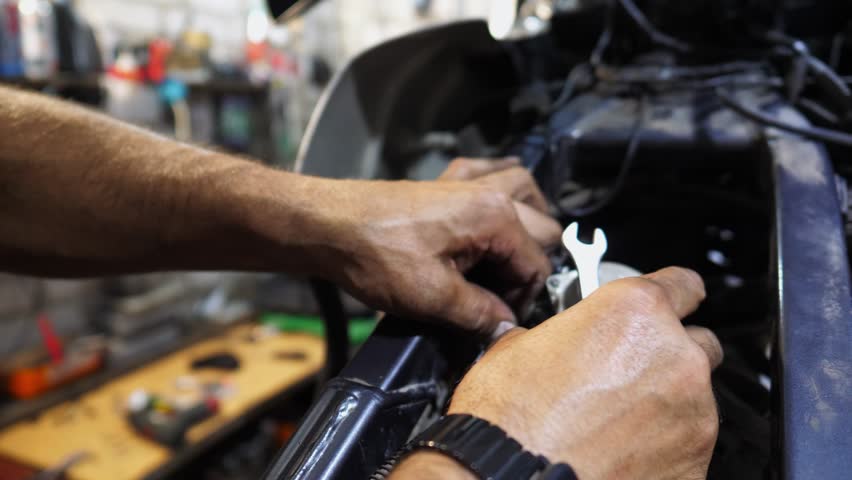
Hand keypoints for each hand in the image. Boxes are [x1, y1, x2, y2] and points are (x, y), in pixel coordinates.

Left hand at [310, 163, 556, 334]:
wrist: (330, 225)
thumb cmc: (378, 258)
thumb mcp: (434, 297)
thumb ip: (479, 314)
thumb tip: (506, 327)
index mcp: (496, 217)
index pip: (536, 265)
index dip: (522, 300)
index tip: (496, 321)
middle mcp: (490, 192)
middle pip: (542, 229)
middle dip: (528, 266)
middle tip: (499, 297)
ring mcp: (467, 182)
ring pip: (525, 191)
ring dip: (530, 221)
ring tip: (514, 255)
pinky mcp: (445, 181)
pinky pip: (488, 170)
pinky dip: (500, 186)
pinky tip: (497, 200)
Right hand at [447, 267, 721, 478]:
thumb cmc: (511, 419)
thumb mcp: (514, 348)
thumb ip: (551, 334)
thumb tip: (542, 341)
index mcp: (637, 313)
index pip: (684, 284)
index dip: (672, 294)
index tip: (665, 306)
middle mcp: (676, 358)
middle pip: (697, 343)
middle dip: (669, 354)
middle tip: (627, 371)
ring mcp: (693, 415)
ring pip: (694, 397)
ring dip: (665, 402)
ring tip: (616, 421)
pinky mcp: (695, 465)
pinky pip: (687, 446)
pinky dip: (664, 446)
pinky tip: (623, 452)